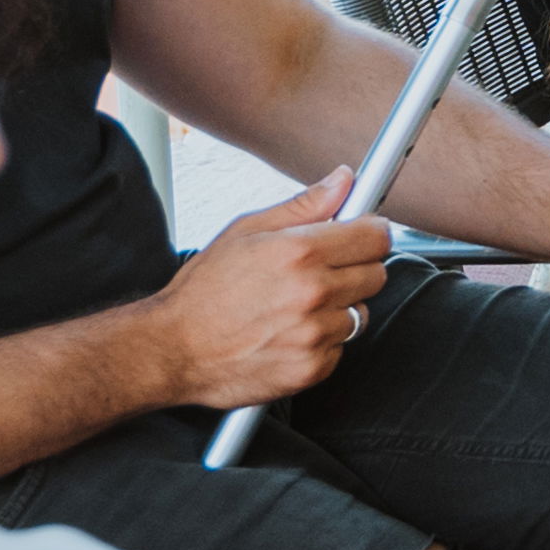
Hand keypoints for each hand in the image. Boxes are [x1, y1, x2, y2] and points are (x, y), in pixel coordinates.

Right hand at [153, 181, 399, 411]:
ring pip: (361, 314)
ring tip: (296, 307)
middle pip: (377, 275)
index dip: (371, 234)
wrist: (172, 349)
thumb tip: (345, 180)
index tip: (362, 236)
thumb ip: (304, 206)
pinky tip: (290, 334)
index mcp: (299, 253)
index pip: (376, 237)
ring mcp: (314, 335)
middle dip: (355, 269)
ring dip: (339, 309)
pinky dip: (323, 342)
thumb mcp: (246, 232)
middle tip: (321, 272)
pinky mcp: (311, 369)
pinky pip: (341, 348)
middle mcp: (313, 293)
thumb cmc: (204, 289)